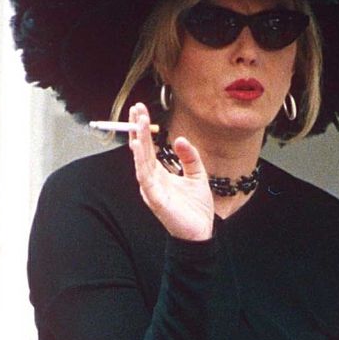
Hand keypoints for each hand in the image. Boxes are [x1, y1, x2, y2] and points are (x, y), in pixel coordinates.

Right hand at [128, 103, 213, 240]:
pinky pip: (145, 177)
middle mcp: (152, 180)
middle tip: (136, 107)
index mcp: (159, 174)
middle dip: (138, 128)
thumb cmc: (197, 208)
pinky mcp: (155, 199)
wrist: (202, 232)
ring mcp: (152, 189)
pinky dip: (140, 161)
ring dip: (138, 140)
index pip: (148, 148)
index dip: (144, 129)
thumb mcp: (197, 175)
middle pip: (141, 150)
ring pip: (140, 160)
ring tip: (138, 121)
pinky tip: (139, 145)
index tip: (141, 110)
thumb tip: (180, 139)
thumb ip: (189, 157)